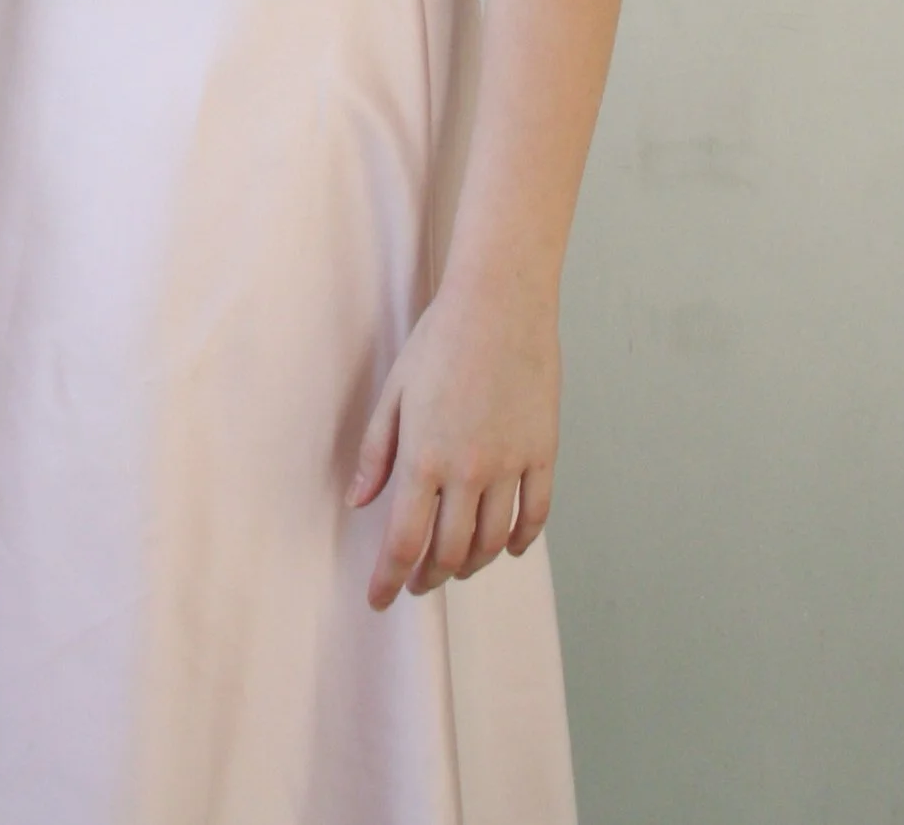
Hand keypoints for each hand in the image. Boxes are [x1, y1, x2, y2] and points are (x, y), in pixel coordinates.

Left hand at [346, 278, 558, 607]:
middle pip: (450, 552)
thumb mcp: (394, 393)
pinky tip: (509, 548)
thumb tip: (360, 503)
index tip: (380, 600)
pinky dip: (521, 542)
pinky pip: (534, 515)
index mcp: (424, 458)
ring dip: (472, 565)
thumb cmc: (440, 340)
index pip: (404, 542)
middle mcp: (468, 471)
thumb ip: (375, 453)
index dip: (390, 580)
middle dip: (428, 577)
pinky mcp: (542, 453)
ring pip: (493, 542)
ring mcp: (510, 464)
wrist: (500, 302)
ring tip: (456, 565)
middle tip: (416, 582)